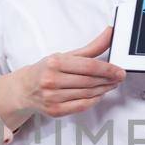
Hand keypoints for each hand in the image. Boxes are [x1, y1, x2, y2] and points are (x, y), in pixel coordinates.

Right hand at [1, 27, 124, 124]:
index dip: (108, 69)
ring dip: (104, 89)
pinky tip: (99, 94)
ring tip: (112, 84)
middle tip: (119, 77)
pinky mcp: (55, 110)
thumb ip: (91, 48)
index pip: (89, 66)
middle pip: (89, 81)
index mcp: (55, 63)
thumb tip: (110, 33)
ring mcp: (53, 97)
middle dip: (108, 80)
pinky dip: (94, 100)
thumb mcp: (65, 55)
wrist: (24, 89)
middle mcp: (52, 80)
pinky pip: (81, 106)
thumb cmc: (46, 70)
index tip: (120, 71)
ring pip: (87, 94)